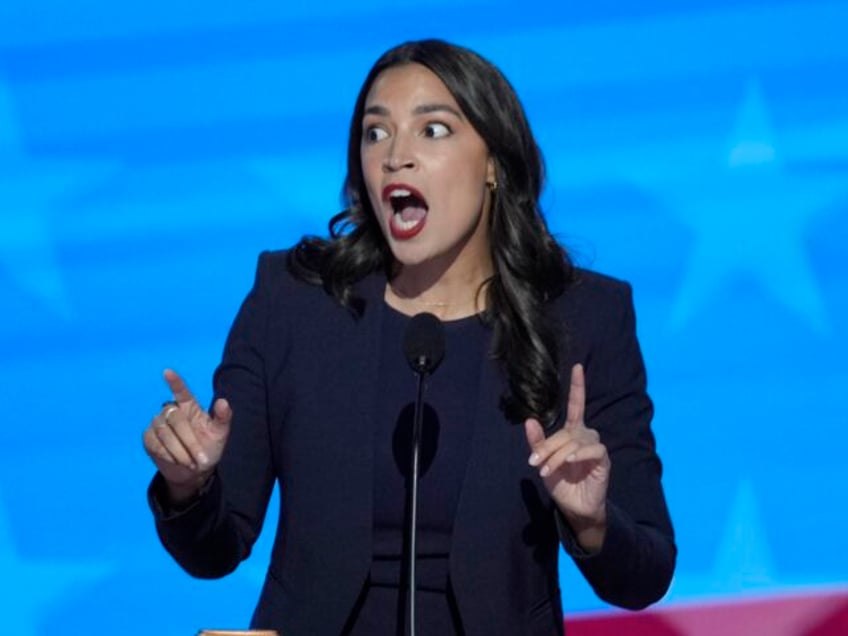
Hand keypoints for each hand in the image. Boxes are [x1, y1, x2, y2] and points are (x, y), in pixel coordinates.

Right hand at [142, 369, 231, 501]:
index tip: (167, 372)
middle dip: (189, 441)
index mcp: (190, 406)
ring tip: (191, 463)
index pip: (181, 391)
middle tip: (201, 459)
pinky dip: (168, 455)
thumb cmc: (209, 447)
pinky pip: (155, 443)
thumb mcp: (220, 434)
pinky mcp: (148, 437)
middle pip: (176, 420)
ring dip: (180, 451)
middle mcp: (172, 411)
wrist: (194, 470)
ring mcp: (158, 423)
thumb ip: (223, 417)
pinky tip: (177, 461)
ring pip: (164, 433)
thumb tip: (223, 401)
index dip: (175, 382)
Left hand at [524, 364, 610, 545]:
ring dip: (558, 454)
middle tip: (535, 462)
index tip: (577, 366)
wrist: (573, 507)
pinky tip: (570, 461)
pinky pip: (593, 449)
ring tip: (547, 470)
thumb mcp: (543, 461)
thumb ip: (537, 442)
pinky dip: (579, 454)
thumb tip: (529, 420)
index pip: (577, 404)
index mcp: (572, 432)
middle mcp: (585, 436)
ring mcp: (595, 447)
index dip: (577, 386)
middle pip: (565, 431)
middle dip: (547, 446)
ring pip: (575, 441)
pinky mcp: (603, 460)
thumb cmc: (561, 482)